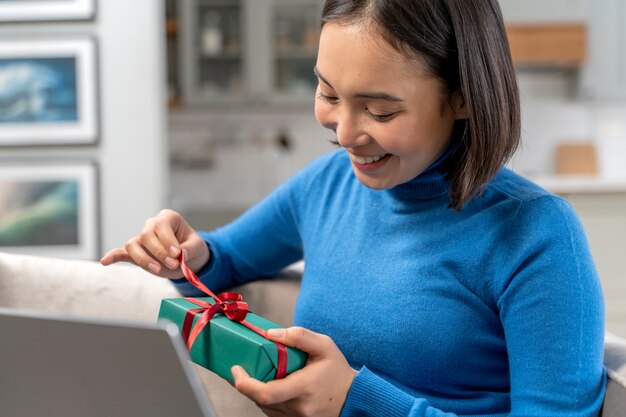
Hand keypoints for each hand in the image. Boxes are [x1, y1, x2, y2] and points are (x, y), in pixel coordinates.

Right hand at [100, 209, 208, 278]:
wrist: (187, 258)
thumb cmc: (192, 247)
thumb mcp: (197, 247)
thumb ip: (191, 249)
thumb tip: (182, 255)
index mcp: (167, 218)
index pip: (161, 225)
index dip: (167, 239)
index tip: (177, 253)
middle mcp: (152, 226)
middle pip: (146, 235)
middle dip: (159, 251)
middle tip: (174, 264)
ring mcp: (142, 239)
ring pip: (133, 245)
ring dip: (144, 259)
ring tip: (158, 270)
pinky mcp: (136, 253)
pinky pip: (122, 253)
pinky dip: (113, 256)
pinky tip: (105, 261)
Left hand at [232, 327, 356, 416]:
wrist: (351, 398)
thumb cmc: (337, 371)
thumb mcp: (324, 345)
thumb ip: (299, 336)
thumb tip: (270, 334)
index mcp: (304, 387)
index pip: (266, 393)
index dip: (245, 383)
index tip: (236, 369)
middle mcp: (298, 407)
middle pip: (260, 399)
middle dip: (246, 383)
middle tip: (241, 367)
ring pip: (263, 406)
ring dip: (256, 390)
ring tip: (258, 373)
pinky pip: (271, 411)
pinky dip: (265, 398)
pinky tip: (270, 384)